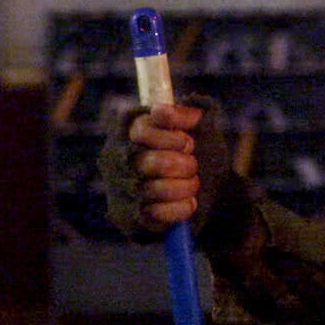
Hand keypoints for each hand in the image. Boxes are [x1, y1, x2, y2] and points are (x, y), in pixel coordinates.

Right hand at [124, 103, 204, 231]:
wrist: (205, 189)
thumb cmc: (195, 152)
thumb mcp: (199, 127)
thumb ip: (193, 113)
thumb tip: (182, 109)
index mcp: (131, 131)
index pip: (142, 131)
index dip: (172, 138)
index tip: (188, 143)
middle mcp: (119, 159)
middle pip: (152, 163)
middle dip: (185, 165)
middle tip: (193, 165)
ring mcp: (122, 187)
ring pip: (155, 189)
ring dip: (186, 186)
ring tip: (193, 183)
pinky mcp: (130, 215)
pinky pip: (157, 214)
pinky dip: (181, 208)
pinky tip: (191, 202)